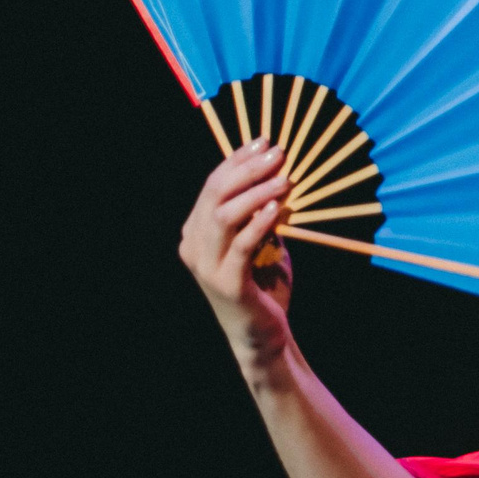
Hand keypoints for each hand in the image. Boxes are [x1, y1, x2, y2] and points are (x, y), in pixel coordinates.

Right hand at [179, 139, 295, 375]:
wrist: (262, 337)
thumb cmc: (263, 287)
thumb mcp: (262, 243)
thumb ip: (262, 214)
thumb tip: (280, 173)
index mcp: (196, 233)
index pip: (213, 185)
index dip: (238, 160)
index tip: (264, 141)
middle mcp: (193, 246)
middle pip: (215, 193)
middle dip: (247, 168)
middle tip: (278, 154)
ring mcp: (206, 266)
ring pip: (224, 214)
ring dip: (256, 192)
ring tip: (285, 180)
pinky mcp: (226, 284)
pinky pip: (241, 244)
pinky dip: (259, 222)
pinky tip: (278, 208)